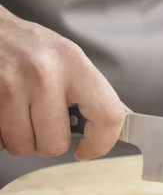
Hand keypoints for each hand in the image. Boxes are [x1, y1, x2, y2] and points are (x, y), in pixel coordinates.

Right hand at [0, 7, 126, 159]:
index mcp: (74, 64)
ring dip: (22, 138)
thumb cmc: (27, 45)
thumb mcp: (67, 57)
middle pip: (55, 144)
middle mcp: (44, 74)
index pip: (107, 115)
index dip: (102, 142)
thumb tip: (120, 117)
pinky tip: (4, 113)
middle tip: (42, 123)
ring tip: (19, 114)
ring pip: (23, 146)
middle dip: (48, 142)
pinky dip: (1, 136)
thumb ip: (92, 90)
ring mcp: (10, 86)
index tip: (89, 149)